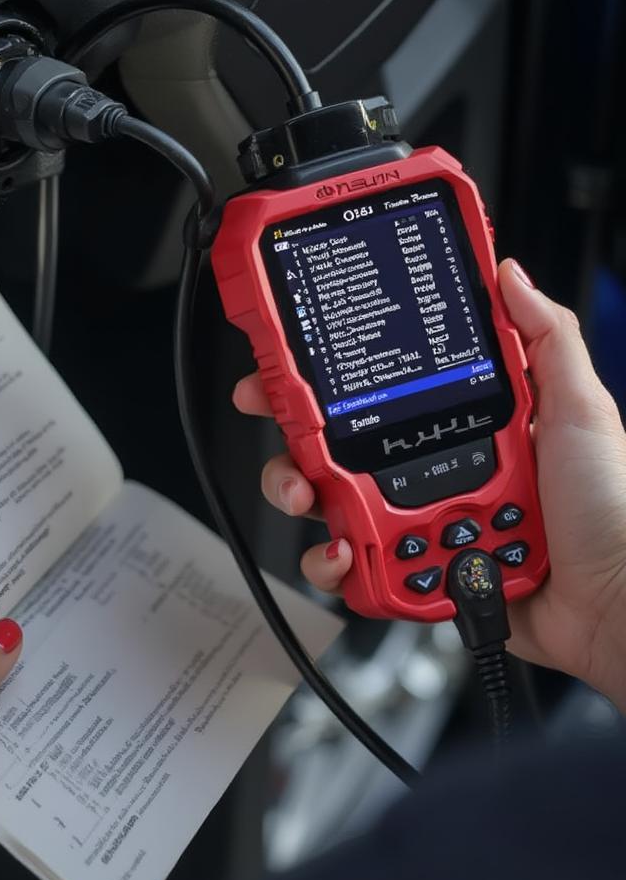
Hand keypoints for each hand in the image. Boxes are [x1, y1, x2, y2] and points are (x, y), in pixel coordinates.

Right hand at [234, 259, 625, 707]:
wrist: (619, 604)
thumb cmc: (611, 509)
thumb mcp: (580, 410)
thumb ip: (546, 340)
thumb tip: (509, 275)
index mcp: (456, 429)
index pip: (374, 399)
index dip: (323, 385)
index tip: (286, 374)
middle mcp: (428, 474)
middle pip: (335, 455)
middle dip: (294, 451)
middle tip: (290, 450)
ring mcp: (417, 525)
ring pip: (332, 511)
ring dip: (308, 506)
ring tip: (322, 506)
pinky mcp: (413, 576)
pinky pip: (355, 570)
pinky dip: (339, 565)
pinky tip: (352, 555)